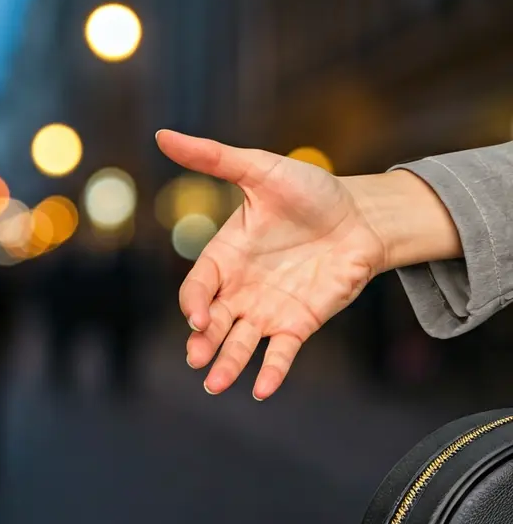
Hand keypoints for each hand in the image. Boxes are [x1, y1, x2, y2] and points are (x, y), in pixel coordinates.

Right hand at [154, 130, 387, 399]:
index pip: (198, 286)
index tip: (196, 316)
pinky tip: (262, 389)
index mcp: (224, 255)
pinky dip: (271, 370)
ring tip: (215, 384)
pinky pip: (282, 352)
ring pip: (240, 341)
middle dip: (202, 342)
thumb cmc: (308, 190)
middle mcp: (240, 288)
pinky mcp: (300, 322)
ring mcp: (269, 308)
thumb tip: (162, 134)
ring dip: (227, 364)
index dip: (194, 303)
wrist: (361, 215)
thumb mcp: (258, 170)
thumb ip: (212, 158)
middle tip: (197, 359)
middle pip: (212, 322)